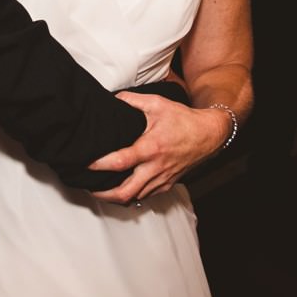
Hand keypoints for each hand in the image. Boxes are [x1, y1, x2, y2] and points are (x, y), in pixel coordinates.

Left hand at [88, 92, 234, 203]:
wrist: (209, 134)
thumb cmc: (184, 119)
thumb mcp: (157, 103)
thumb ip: (132, 100)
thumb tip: (113, 98)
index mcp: (151, 148)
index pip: (120, 162)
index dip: (100, 165)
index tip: (86, 164)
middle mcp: (155, 168)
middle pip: (125, 192)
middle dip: (104, 194)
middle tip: (88, 187)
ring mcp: (162, 179)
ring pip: (135, 197)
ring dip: (116, 197)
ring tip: (101, 190)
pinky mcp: (168, 184)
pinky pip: (146, 195)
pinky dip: (132, 195)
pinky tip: (122, 189)